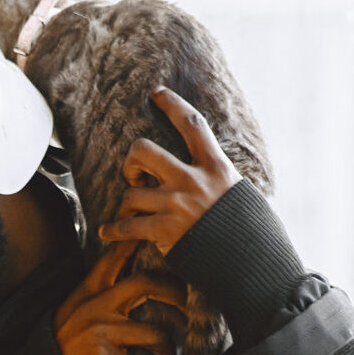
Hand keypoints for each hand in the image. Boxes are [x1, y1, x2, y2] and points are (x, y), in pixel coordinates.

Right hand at [52, 244, 186, 354]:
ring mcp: (100, 331)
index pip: (115, 257)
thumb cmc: (68, 342)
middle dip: (175, 292)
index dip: (137, 242)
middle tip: (187, 305)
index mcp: (90, 290)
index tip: (156, 236)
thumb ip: (102, 293)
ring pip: (156, 334)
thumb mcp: (77, 309)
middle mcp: (96, 305)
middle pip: (146, 283)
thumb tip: (138, 281)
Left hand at [97, 86, 241, 254]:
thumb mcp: (238, 191)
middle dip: (131, 160)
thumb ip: (217, 175)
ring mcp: (176, 204)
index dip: (172, 105)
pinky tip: (106, 232)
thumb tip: (209, 164)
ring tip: (130, 212)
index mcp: (215, 165)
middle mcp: (193, 179)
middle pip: (144, 150)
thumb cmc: (244, 228)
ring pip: (132, 192)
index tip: (157, 93)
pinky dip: (113, 230)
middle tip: (134, 174)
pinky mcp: (164, 230)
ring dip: (127, 203)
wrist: (246, 261)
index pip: (191, 124)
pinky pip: (127, 225)